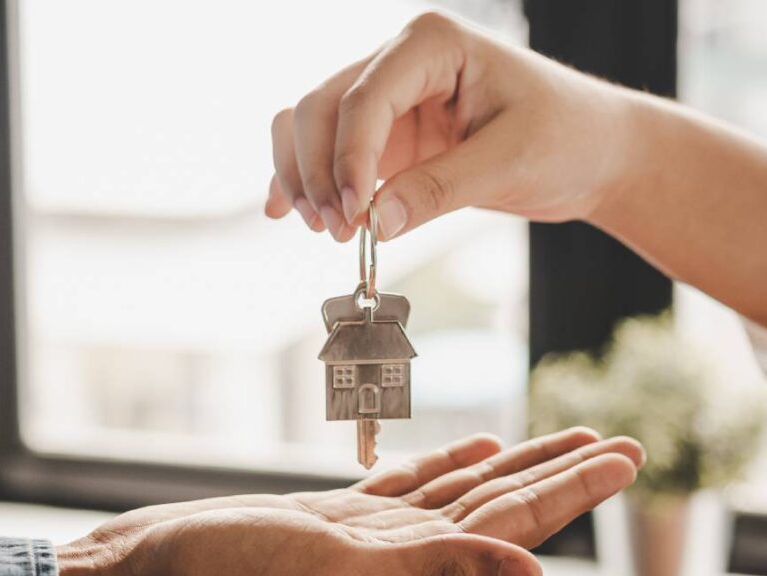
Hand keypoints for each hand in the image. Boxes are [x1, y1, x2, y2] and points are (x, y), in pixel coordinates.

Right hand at [57, 427, 644, 575]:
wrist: (153, 575)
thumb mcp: (335, 574)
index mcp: (417, 569)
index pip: (518, 520)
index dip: (575, 488)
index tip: (625, 453)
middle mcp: (408, 555)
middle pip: (505, 502)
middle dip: (563, 470)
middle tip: (618, 440)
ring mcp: (375, 536)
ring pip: (466, 490)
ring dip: (516, 463)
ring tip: (561, 439)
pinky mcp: (340, 520)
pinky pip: (413, 488)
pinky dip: (449, 466)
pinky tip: (475, 449)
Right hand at [266, 11, 634, 240]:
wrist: (594, 152)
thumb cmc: (568, 137)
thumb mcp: (509, 161)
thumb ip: (438, 189)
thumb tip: (372, 223)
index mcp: (431, 45)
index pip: (364, 98)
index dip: (348, 159)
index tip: (354, 216)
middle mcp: (399, 64)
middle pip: (320, 108)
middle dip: (317, 171)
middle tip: (338, 231)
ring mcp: (389, 102)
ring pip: (310, 126)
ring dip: (301, 176)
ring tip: (322, 228)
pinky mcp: (389, 139)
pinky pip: (330, 154)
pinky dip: (303, 179)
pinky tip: (280, 209)